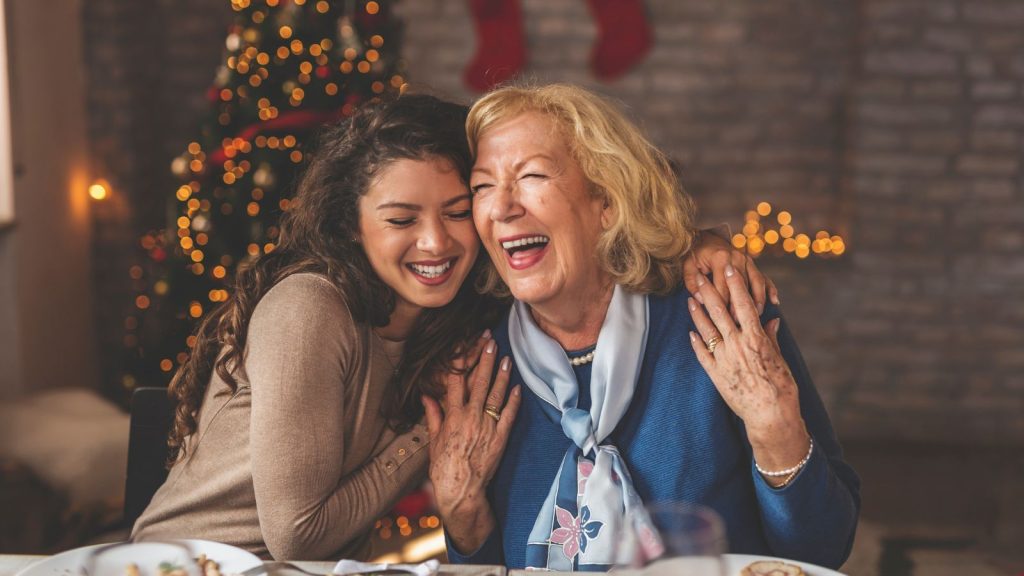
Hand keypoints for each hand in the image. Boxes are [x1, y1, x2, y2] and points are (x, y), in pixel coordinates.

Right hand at [422, 333, 521, 552]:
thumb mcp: (434, 440)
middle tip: (490, 341)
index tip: (465, 345)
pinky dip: (514, 400)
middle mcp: (471, 418)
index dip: (461, 361)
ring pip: (496, 395)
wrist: (461, 490)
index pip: (456, 381)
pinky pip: (509, 415)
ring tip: (506, 357)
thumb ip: (433, 415)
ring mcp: (487, 427)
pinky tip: (518, 387)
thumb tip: (426, 396)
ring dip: (501, 375)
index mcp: (453, 416)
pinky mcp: (500, 438)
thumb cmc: (444, 467)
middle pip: (479, 382)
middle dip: (485, 360)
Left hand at [683, 230, 779, 314]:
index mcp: (720, 259)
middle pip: (742, 287)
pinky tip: (775, 301)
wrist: (706, 238)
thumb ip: (692, 283)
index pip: (723, 287)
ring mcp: (747, 260)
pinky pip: (764, 277)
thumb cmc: (695, 255)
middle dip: (740, 307)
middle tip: (739, 325)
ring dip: (758, 300)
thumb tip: (701, 300)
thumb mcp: (688, 266)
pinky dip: (770, 289)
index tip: (722, 321)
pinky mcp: (752, 264)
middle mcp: (737, 258)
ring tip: (757, 315)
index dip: (723, 306)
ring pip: (757, 282)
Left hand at [687, 264, 808, 482]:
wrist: (771, 415)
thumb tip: (771, 319)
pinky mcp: (715, 374)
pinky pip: (702, 354)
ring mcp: (724, 359)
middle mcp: (738, 345)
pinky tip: (690, 331)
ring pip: (706, 330)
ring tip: (689, 299)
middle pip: (719, 312)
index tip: (730, 268)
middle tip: (698, 276)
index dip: (736, 284)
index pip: (743, 304)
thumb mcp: (779, 358)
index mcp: (756, 338)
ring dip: (697, 313)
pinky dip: (696, 342)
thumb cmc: (781, 387)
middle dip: (708, 291)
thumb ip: (771, 337)